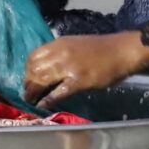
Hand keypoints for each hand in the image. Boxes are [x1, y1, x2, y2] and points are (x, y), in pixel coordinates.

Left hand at [23, 32, 148, 109]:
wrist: (121, 51)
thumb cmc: (101, 48)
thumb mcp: (75, 44)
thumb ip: (60, 53)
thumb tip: (46, 66)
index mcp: (59, 43)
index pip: (33, 56)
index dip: (27, 70)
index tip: (29, 79)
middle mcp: (61, 53)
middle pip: (34, 69)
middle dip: (28, 83)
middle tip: (27, 94)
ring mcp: (69, 67)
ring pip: (42, 80)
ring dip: (33, 92)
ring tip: (31, 101)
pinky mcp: (79, 81)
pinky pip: (58, 92)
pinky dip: (48, 100)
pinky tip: (43, 105)